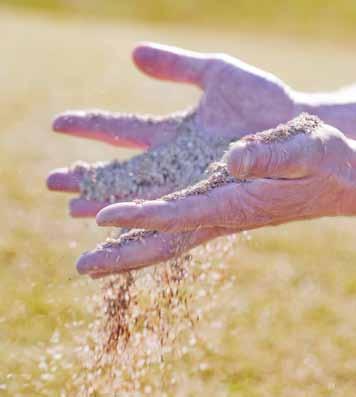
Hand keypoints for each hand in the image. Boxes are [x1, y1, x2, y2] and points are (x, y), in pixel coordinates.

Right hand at [47, 42, 295, 216]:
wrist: (305, 132)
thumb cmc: (266, 103)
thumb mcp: (217, 75)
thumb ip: (176, 66)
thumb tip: (133, 54)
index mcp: (176, 136)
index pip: (125, 130)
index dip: (92, 126)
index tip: (58, 122)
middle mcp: (178, 168)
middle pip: (125, 175)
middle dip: (89, 178)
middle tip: (50, 181)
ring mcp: (192, 190)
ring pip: (139, 204)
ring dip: (105, 207)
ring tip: (72, 211)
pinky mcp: (209, 211)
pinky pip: (169, 224)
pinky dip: (139, 226)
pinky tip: (112, 227)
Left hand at [76, 115, 355, 277]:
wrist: (333, 177)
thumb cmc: (325, 162)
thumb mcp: (307, 148)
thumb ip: (273, 155)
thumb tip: (235, 159)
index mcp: (236, 204)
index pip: (181, 216)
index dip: (142, 217)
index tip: (102, 218)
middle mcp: (219, 215)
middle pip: (163, 242)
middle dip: (122, 256)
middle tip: (82, 269)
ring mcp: (215, 211)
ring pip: (161, 233)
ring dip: (124, 241)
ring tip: (86, 246)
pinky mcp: (215, 202)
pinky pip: (172, 218)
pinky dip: (143, 224)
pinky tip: (122, 220)